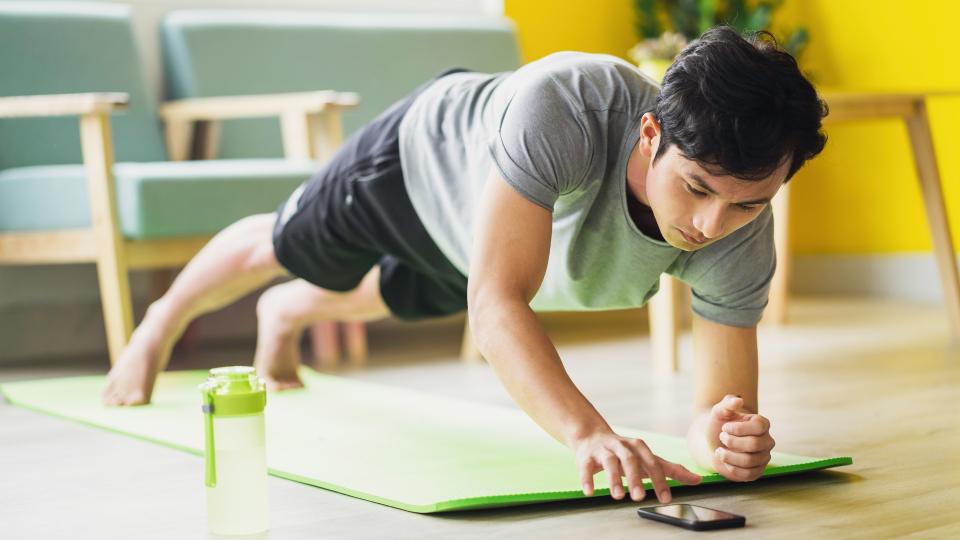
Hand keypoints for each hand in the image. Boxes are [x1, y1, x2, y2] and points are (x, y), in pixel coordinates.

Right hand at [574, 431, 701, 502]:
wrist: (592, 436)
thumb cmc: (625, 452)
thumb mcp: (648, 458)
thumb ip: (671, 469)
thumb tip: (697, 480)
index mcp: (639, 447)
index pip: (652, 463)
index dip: (659, 480)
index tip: (665, 498)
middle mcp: (622, 446)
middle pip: (630, 460)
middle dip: (635, 478)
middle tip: (639, 498)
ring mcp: (603, 450)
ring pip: (609, 462)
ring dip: (613, 478)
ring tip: (618, 496)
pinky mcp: (586, 456)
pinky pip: (585, 467)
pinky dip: (587, 478)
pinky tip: (589, 491)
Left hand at [709, 394, 774, 481]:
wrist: (714, 440)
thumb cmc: (719, 423)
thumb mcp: (720, 411)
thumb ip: (727, 404)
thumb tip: (738, 400)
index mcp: (762, 424)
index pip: (759, 426)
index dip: (739, 428)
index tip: (725, 427)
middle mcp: (767, 441)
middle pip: (754, 445)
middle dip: (732, 442)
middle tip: (721, 438)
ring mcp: (764, 458)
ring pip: (749, 461)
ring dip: (728, 456)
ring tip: (719, 450)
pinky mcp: (757, 472)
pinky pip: (747, 475)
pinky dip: (731, 468)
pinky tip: (724, 461)